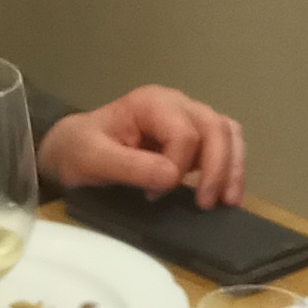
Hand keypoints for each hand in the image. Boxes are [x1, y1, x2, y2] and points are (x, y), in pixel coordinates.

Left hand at [40, 85, 247, 207]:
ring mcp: (188, 117)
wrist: (73, 148)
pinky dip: (232, 167)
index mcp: (151, 103)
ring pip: (228, 133)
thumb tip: (172, 177)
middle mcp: (176, 103)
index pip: (183, 134)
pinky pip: (226, 144)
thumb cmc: (79, 150)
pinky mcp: (194, 136)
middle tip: (206, 204)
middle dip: (218, 168)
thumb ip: (131, 166)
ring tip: (228, 202)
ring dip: (233, 168)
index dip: (175, 168)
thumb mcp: (94, 159)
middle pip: (215, 127)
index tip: (152, 194)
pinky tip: (226, 194)